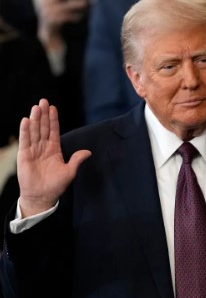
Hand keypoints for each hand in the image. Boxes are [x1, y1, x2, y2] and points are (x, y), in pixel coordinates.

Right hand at [17, 99, 90, 216]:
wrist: (42, 196)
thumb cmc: (56, 185)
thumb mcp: (69, 171)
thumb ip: (77, 160)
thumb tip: (88, 152)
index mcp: (54, 150)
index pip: (53, 131)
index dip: (53, 119)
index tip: (53, 108)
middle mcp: (43, 148)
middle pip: (43, 128)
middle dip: (43, 115)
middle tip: (43, 101)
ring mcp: (33, 151)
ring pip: (34, 132)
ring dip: (35, 119)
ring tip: (36, 107)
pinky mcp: (24, 156)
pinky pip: (25, 141)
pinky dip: (25, 131)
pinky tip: (26, 121)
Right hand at [37, 0, 87, 49]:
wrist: (48, 28)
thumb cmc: (55, 12)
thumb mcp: (55, 2)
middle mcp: (45, 2)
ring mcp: (48, 11)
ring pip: (64, 6)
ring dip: (76, 4)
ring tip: (85, 2)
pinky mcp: (53, 21)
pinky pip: (66, 17)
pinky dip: (74, 16)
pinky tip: (80, 15)